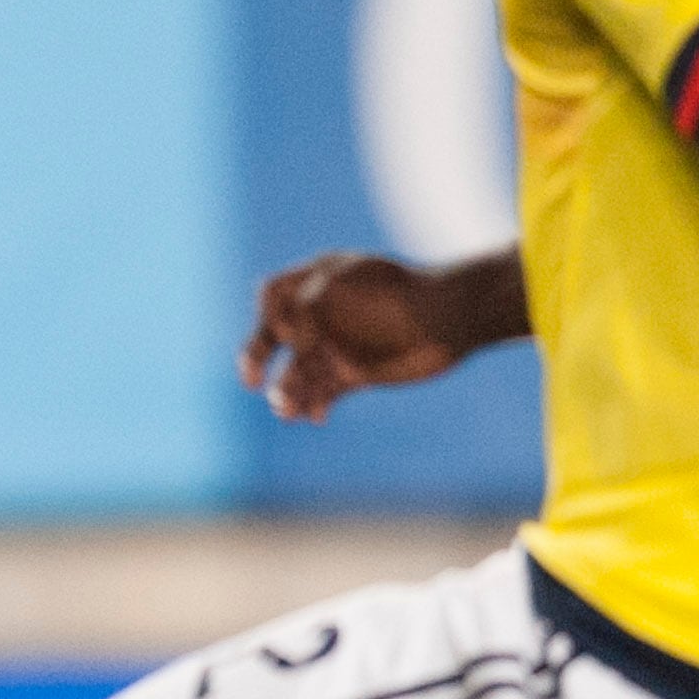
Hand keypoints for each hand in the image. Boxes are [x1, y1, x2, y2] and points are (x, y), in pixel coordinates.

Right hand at [242, 254, 480, 421]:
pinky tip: (315, 416)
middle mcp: (325, 314)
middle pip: (277, 337)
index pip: (273, 295)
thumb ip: (302, 310)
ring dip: (287, 390)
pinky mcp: (356, 372)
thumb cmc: (393, 295)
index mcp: (318, 282)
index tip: (282, 332)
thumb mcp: (337, 289)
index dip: (266, 314)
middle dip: (259, 357)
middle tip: (251, 379)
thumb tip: (287, 344)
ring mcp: (340, 343)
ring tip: (287, 409)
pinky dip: (314, 405)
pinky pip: (324, 392)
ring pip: (299, 371)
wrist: (446, 319)